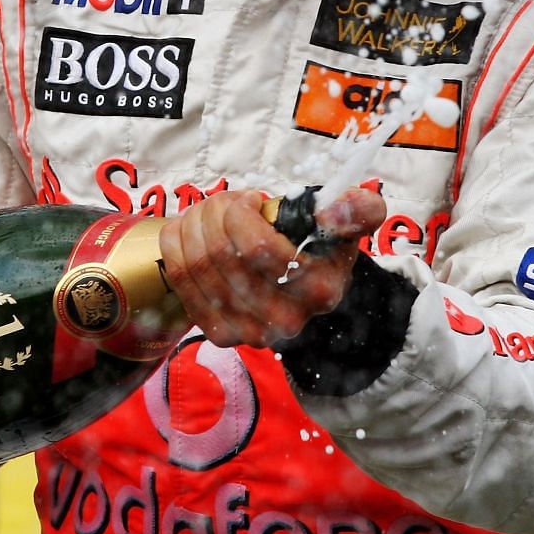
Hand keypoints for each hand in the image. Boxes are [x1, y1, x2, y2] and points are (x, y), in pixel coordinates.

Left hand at [159, 188, 385, 349]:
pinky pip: (181, 282)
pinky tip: (189, 233)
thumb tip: (333, 213)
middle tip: (224, 202)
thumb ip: (358, 209)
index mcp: (318, 289)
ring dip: (193, 226)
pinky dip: (176, 248)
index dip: (240, 213)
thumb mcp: (351, 221)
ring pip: (197, 265)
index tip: (250, 199)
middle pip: (221, 254)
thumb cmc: (321, 246)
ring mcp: (250, 332)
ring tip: (207, 214)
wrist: (305, 287)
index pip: (257, 247)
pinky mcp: (221, 334)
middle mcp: (285, 320)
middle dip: (213, 214)